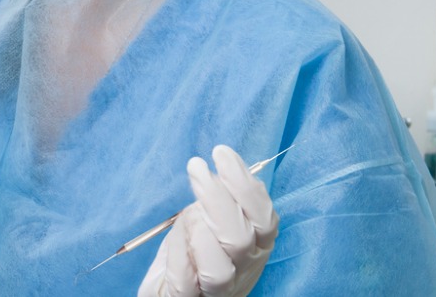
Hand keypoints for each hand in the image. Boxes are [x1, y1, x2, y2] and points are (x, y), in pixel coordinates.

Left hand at [138, 145, 278, 296]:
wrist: (171, 290)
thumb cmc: (193, 251)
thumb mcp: (210, 219)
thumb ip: (222, 200)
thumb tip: (223, 166)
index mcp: (255, 247)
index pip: (264, 219)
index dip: (245, 185)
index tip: (221, 153)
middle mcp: (241, 271)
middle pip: (241, 240)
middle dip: (218, 198)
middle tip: (196, 166)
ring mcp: (217, 292)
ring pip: (219, 271)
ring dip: (199, 231)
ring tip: (185, 212)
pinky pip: (186, 284)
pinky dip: (179, 255)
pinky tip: (173, 233)